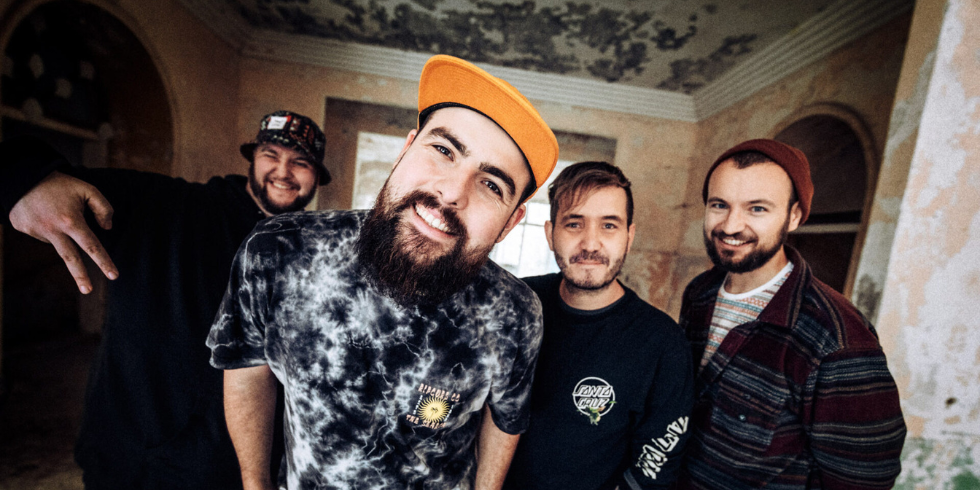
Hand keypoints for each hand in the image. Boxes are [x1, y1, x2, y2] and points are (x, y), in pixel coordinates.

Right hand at [9, 171, 117, 292]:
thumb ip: (103, 208)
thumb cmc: (60, 185)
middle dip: (80, 276)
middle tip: (88, 290)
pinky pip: (42, 235)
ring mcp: (36, 231)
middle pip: (70, 258)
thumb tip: (107, 229)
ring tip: (53, 209)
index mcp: (71, 221)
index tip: (114, 276)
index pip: (92, 246)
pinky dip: (46, 227)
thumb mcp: (87, 190)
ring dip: (59, 232)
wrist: (24, 177)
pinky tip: (41, 212)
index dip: (104, 262)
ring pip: (56, 242)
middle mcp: (53, 229)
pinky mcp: (24, 230)